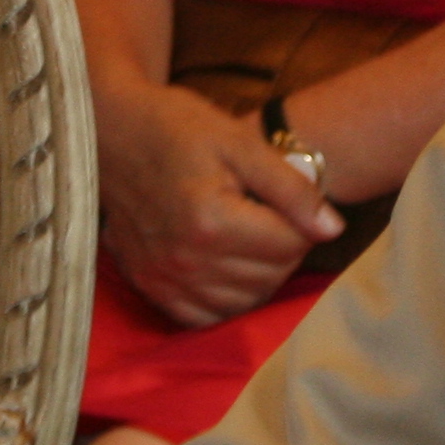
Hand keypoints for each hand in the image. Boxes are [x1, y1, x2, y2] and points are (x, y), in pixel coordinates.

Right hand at [96, 82, 342, 329]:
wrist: (111, 132)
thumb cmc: (177, 127)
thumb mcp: (240, 143)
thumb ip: (290, 189)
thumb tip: (333, 229)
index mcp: (212, 221)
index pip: (290, 245)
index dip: (302, 222)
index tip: (288, 199)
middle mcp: (187, 260)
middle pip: (271, 277)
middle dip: (284, 248)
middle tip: (272, 215)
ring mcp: (164, 278)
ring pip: (245, 302)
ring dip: (260, 275)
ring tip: (251, 237)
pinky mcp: (149, 286)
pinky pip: (205, 317)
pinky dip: (226, 298)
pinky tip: (226, 265)